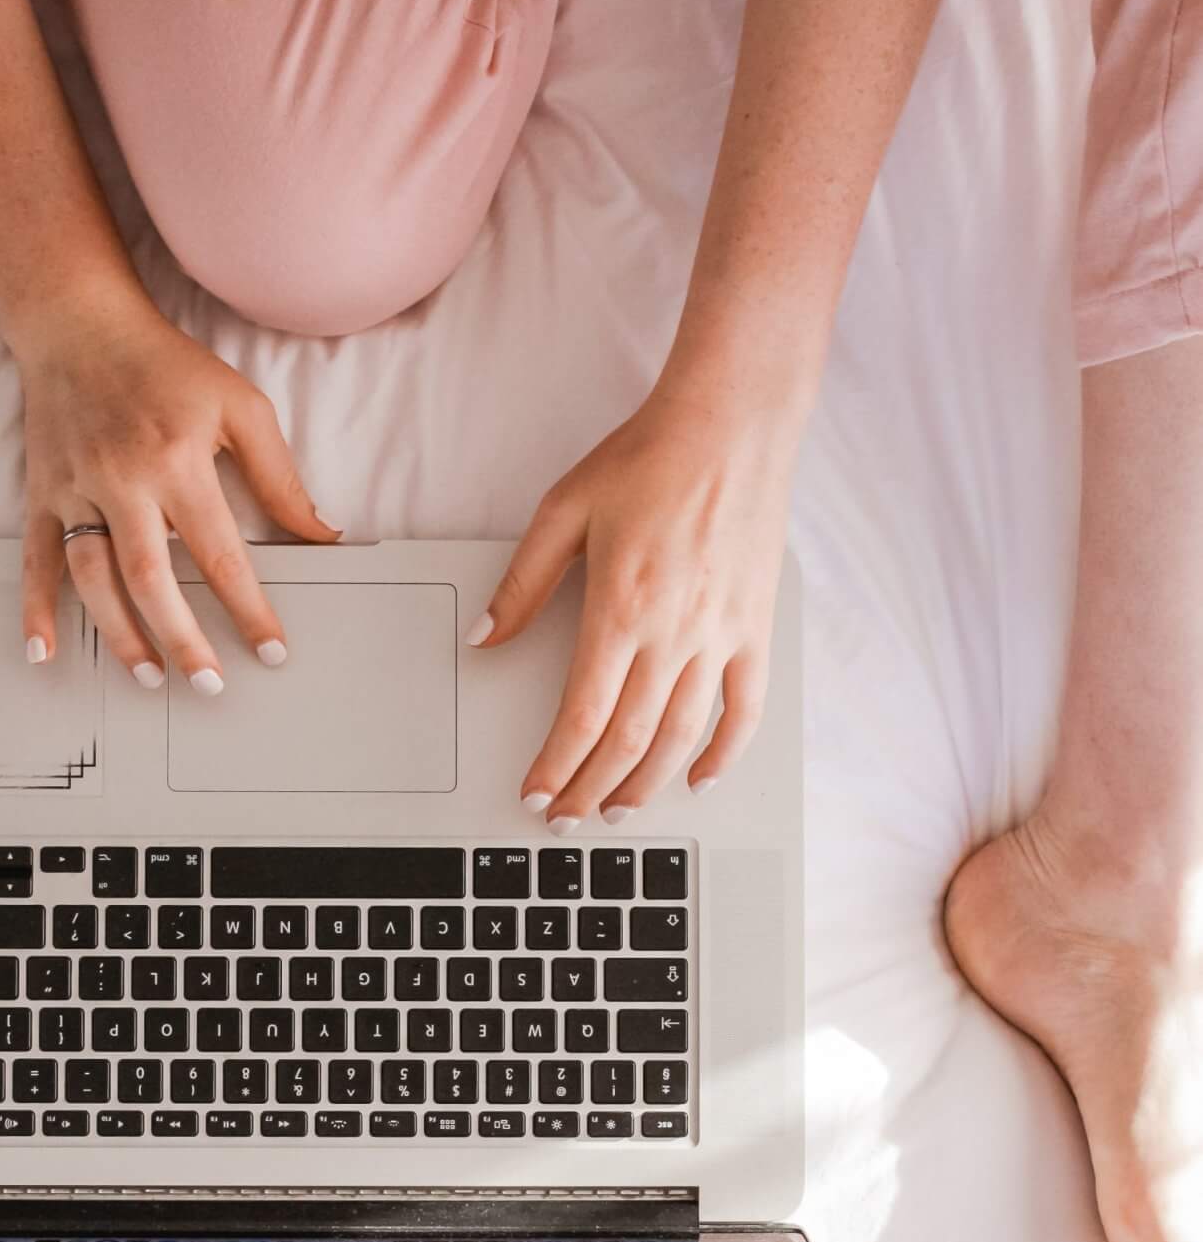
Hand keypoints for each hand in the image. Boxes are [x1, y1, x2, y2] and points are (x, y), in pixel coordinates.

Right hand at [15, 287, 339, 689]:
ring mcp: (76, 489)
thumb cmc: (167, 366)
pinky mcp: (42, 493)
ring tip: (150, 677)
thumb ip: (280, 478)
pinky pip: (35, 558)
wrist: (79, 322)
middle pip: (152, 578)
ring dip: (120, 635)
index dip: (249, 609)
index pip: (220, 555)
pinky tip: (44, 651)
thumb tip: (321, 536)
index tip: (271, 652)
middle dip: (183, 639)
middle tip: (211, 686)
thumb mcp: (241, 406)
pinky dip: (35, 608)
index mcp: (178, 461)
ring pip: (94, 578)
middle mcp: (123, 480)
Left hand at [469, 374, 799, 825]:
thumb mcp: (564, 511)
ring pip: (682, 735)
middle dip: (592, 789)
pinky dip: (725, 752)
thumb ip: (523, 584)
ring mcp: (720, 635)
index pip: (583, 714)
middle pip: (628, 739)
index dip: (557, 765)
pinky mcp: (755, 628)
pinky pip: (744, 707)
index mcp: (619, 609)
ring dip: (647, 784)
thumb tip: (485, 638)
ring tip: (618, 811)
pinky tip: (700, 779)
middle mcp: (673, 633)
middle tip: (566, 818)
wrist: (730, 424)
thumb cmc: (648, 458)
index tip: (537, 795)